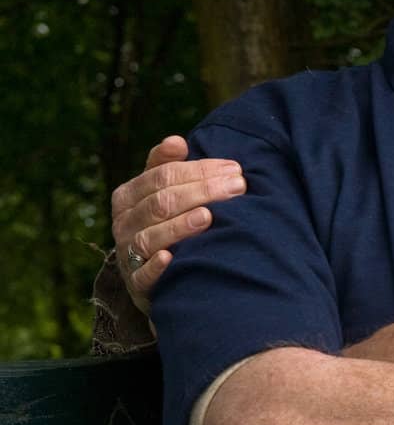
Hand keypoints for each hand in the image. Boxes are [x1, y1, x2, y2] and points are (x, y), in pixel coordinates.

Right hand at [110, 135, 245, 311]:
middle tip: (238, 187)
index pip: (162, 176)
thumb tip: (176, 141)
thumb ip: (166, 166)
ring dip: (180, 226)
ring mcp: (128, 254)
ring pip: (150, 236)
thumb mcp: (161, 192)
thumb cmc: (164, 222)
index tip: (234, 169)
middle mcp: (124, 223)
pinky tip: (171, 258)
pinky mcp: (137, 284)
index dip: (199, 170)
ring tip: (209, 216)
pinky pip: (142, 275)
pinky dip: (155, 267)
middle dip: (202, 192)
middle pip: (161, 202)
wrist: (156, 275)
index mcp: (128, 196)